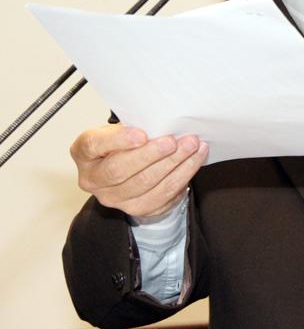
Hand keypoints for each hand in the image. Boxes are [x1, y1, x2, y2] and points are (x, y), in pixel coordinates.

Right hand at [70, 124, 207, 217]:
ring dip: (173, 164)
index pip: (93, 145)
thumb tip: (162, 120)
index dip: (117, 140)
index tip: (142, 134)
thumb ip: (135, 124)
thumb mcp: (124, 127)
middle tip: (174, 141)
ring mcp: (114, 198)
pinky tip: (194, 160)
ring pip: (145, 184)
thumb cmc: (127, 142)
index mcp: (84, 153)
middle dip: (151, 154)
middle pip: (119, 170)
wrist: (134, 168)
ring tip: (192, 146)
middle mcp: (93, 179)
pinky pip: (162, 195)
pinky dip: (182, 176)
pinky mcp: (136, 208)